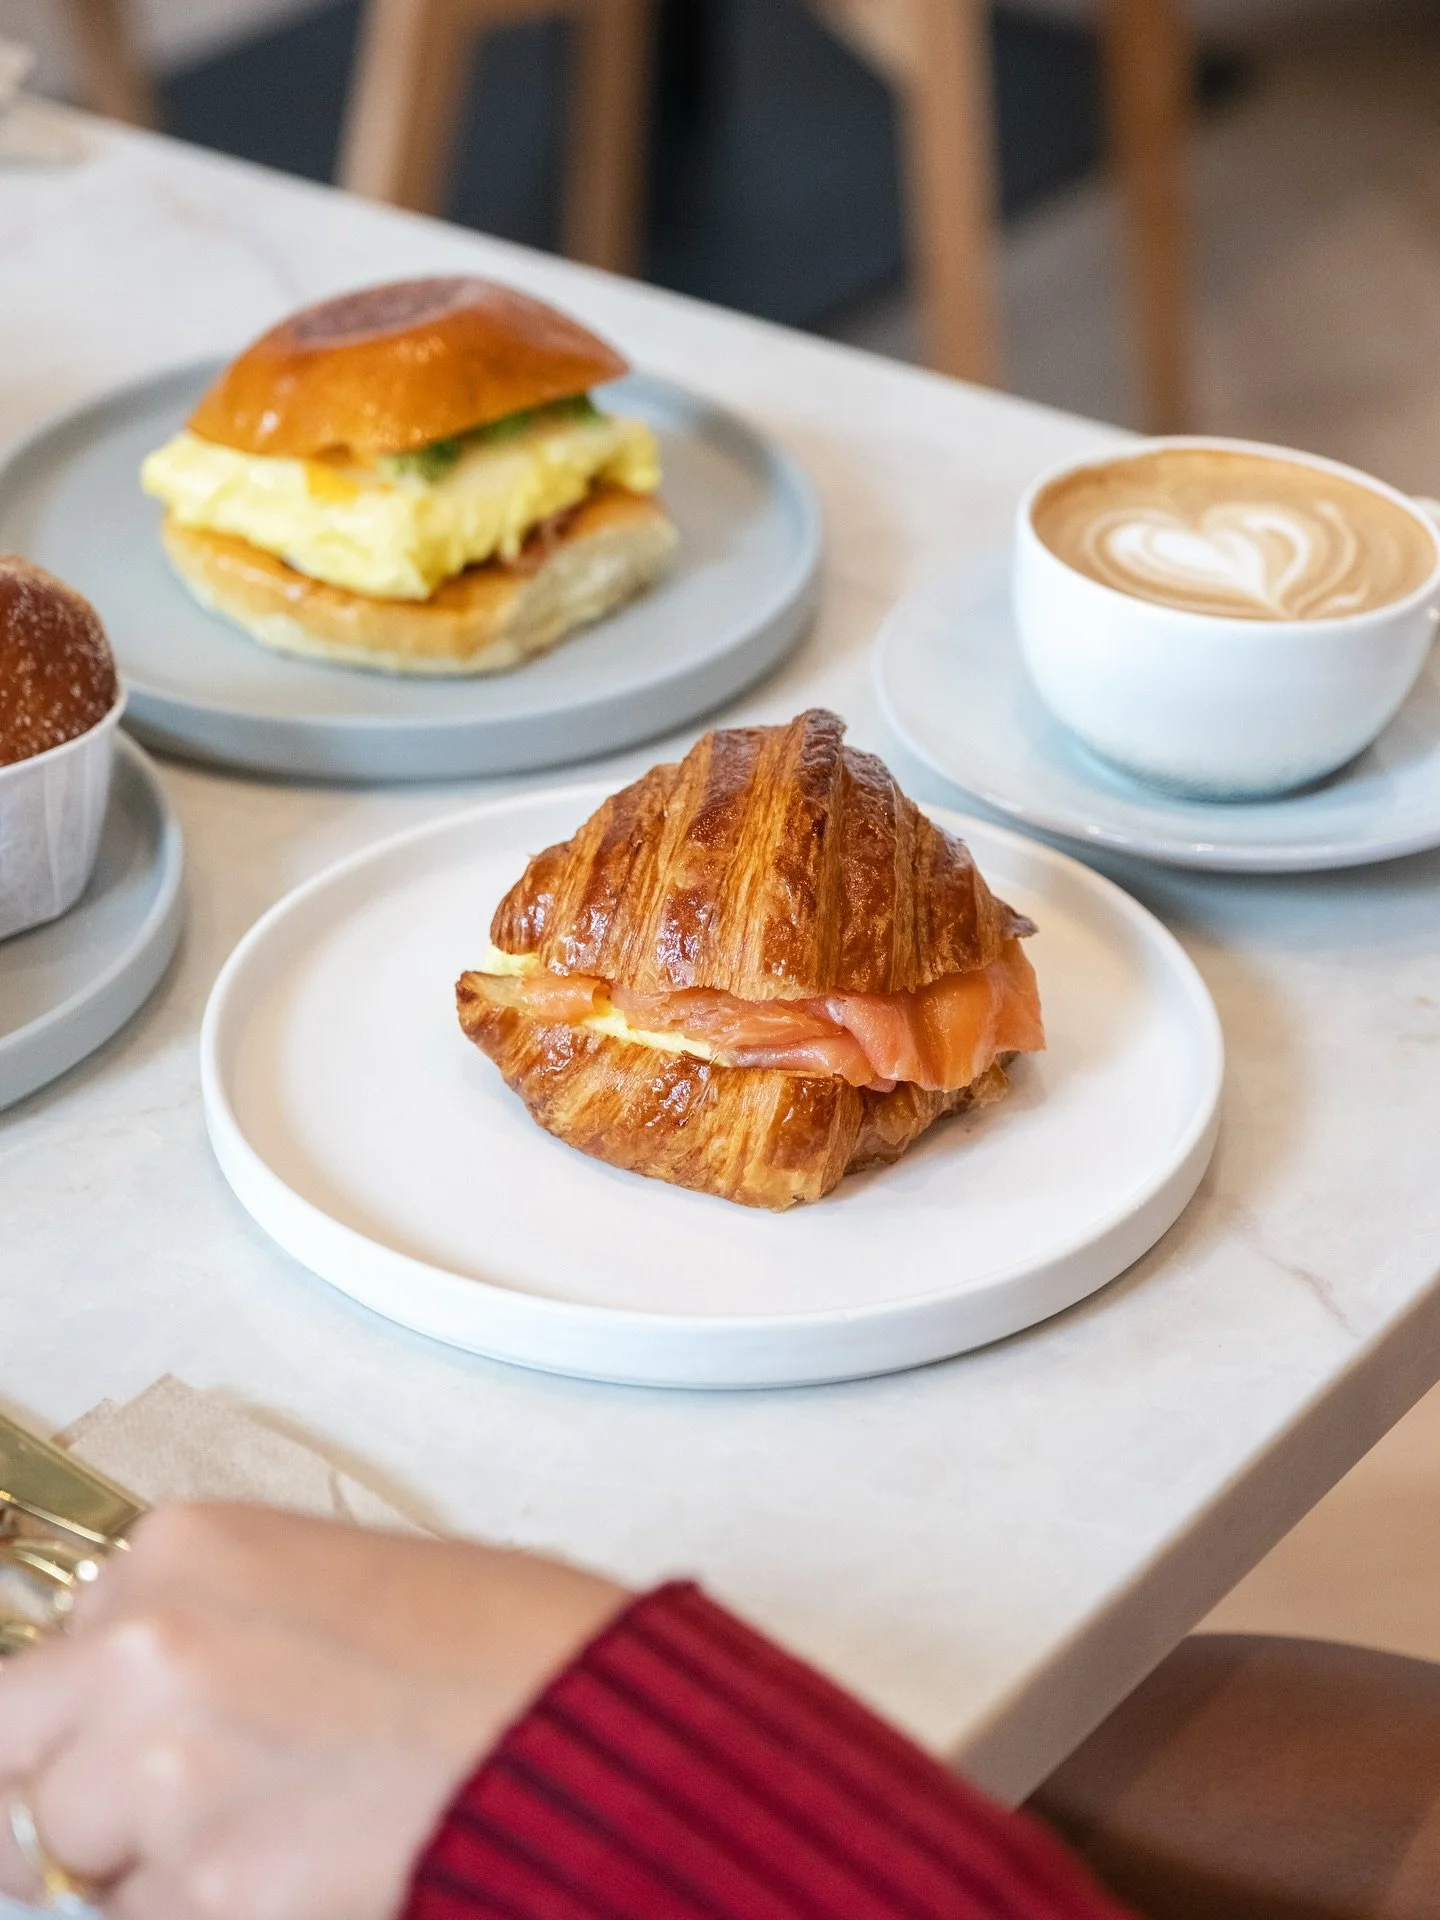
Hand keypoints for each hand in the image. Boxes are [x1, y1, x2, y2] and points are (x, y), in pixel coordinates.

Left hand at [0, 1504, 628, 1919]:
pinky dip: (208, 1910)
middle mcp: (150, 1642)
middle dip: (83, 1793)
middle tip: (176, 1802)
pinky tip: (304, 1862)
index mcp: (184, 1544)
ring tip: (275, 1823)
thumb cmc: (502, 1646)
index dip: (87, 1720)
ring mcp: (165, 1765)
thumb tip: (134, 1702)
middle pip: (22, 1752)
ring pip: (76, 1855)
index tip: (117, 1744)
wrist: (588, 1721)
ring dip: (151, 1861)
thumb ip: (209, 1626)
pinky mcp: (205, 1882)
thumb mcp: (327, 1580)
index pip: (42, 1659)